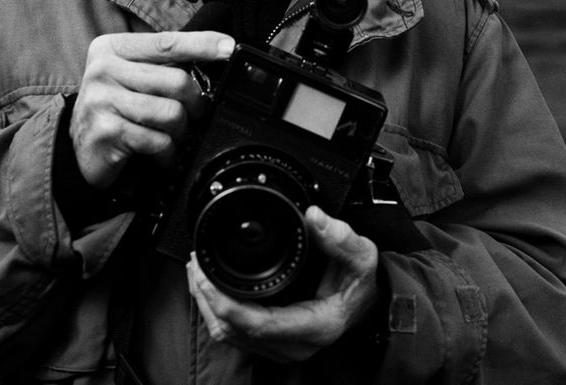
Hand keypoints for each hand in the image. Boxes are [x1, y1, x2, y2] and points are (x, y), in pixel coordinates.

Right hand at [70, 30, 233, 187]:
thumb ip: (161, 65)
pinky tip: (162, 155)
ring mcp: (102, 100)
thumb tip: (212, 57)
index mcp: (112, 48)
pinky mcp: (106, 132)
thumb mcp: (131, 76)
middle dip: (195, 104)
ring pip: (171, 113)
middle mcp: (103, 69)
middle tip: (194, 114)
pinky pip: (158, 141)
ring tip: (174, 137)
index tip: (229, 47)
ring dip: (181, 132)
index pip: (166, 43)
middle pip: (176, 81)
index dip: (201, 44)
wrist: (81, 149)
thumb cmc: (115, 108)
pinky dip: (168, 153)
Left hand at [186, 205, 379, 363]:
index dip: (226, 303)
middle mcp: (293, 345)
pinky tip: (211, 286)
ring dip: (207, 305)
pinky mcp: (270, 344)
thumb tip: (315, 217)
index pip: (258, 324)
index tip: (208, 276)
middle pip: (234, 331)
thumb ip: (340, 238)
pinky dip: (217, 310)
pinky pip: (233, 333)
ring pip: (228, 334)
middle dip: (208, 299)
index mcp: (313, 326)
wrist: (367, 303)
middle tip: (197, 265)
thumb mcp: (361, 256)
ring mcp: (280, 348)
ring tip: (198, 271)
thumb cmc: (361, 283)